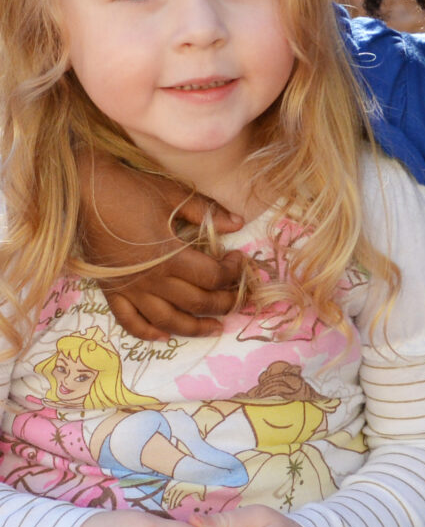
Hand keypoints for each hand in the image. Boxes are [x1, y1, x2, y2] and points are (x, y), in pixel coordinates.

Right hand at [78, 150, 244, 339]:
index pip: (213, 277)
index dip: (233, 273)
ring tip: (214, 328)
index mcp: (171, 257)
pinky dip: (148, 332)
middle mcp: (153, 280)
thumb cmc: (129, 191)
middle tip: (239, 297)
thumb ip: (207, 212)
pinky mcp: (112, 291)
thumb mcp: (173, 196)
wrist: (83, 191)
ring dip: (195, 328)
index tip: (239, 260)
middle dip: (225, 302)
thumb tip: (238, 222)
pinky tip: (164, 336)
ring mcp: (131, 289)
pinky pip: (130, 321)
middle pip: (198, 302)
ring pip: (169, 320)